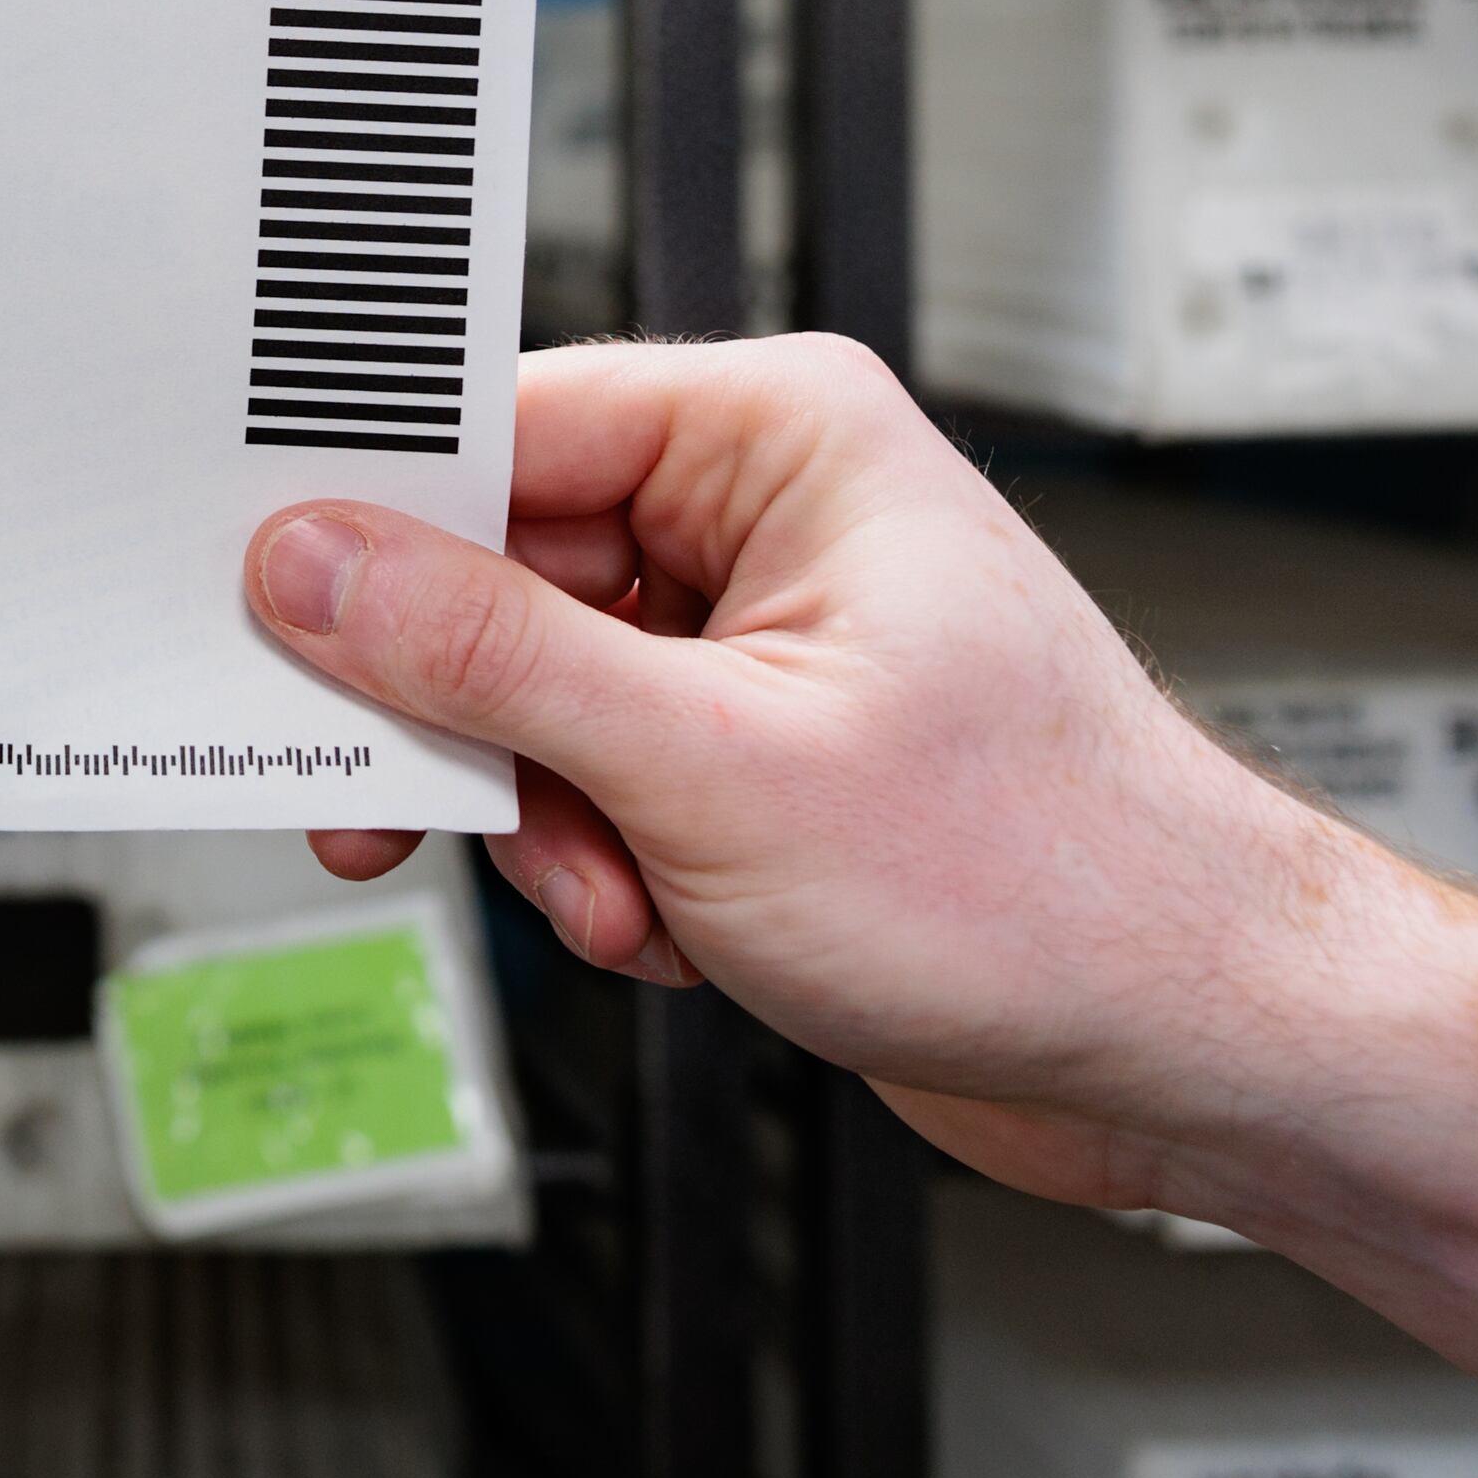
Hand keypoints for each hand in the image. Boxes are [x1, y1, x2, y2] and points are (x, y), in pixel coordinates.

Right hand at [251, 335, 1477, 1210]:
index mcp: (780, 433)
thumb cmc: (1055, 884)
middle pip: (498, 576)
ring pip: (537, 699)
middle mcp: (773, 513)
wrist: (1200, 1048)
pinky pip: (598, 780)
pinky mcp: (762, 753)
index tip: (277, 618)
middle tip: (409, 803)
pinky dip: (610, 871)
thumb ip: (491, 657)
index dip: (374, 532)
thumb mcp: (712, 769)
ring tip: (630, 900)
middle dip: (480, 729)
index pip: (499, 429)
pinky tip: (683, 930)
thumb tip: (321, 567)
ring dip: (552, 826)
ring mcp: (767, 640)